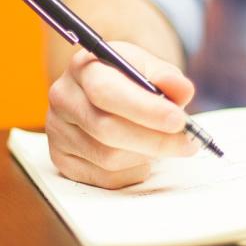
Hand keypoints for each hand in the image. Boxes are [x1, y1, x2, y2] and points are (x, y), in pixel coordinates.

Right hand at [46, 41, 198, 188]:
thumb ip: (166, 76)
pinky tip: (139, 155)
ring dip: (146, 155)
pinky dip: (133, 170)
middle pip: (106, 129)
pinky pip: (105, 178)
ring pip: (108, 158)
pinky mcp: (63, 160)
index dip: (144, 109)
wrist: (104, 95)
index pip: (106, 91)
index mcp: (82, 67)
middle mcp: (63, 98)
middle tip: (188, 142)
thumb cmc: (129, 81)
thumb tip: (181, 90)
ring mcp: (58, 132)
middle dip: (154, 139)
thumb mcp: (148, 68)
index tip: (178, 120)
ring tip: (163, 144)